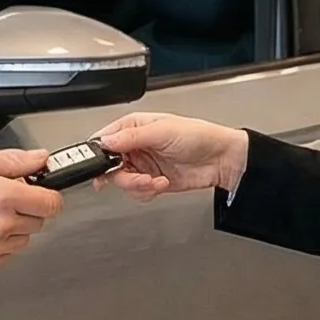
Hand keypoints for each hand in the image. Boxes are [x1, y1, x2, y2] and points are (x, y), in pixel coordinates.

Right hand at [0, 149, 65, 275]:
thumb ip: (12, 161)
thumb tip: (39, 159)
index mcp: (2, 196)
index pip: (52, 203)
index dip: (47, 195)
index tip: (39, 193)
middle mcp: (1, 225)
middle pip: (38, 221)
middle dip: (25, 209)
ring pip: (23, 240)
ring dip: (11, 228)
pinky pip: (6, 256)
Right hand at [95, 113, 249, 199]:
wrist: (221, 160)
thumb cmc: (199, 136)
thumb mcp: (162, 131)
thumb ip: (131, 137)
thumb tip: (106, 141)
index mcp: (134, 127)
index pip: (105, 139)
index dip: (99, 154)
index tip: (100, 166)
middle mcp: (136, 145)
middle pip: (110, 165)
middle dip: (122, 175)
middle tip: (135, 177)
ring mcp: (143, 164)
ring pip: (123, 181)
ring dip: (138, 185)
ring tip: (154, 181)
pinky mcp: (152, 180)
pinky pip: (137, 191)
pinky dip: (147, 192)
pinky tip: (161, 184)